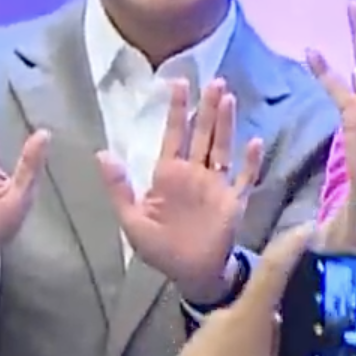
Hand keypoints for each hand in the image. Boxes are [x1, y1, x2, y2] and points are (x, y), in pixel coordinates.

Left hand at [98, 78, 262, 302]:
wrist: (189, 275)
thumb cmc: (160, 248)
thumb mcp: (131, 220)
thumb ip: (118, 187)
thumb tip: (101, 153)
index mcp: (169, 175)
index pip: (173, 135)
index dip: (176, 110)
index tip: (178, 82)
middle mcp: (194, 173)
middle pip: (202, 134)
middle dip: (207, 108)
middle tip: (214, 81)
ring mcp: (216, 186)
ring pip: (222, 147)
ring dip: (226, 124)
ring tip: (228, 98)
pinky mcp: (233, 202)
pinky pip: (244, 178)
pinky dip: (250, 162)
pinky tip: (254, 143)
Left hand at [145, 224, 340, 355]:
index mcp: (249, 315)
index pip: (275, 265)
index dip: (294, 243)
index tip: (313, 228)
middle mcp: (227, 314)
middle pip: (266, 296)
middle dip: (292, 302)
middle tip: (321, 312)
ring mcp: (209, 331)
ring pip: (251, 320)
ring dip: (274, 331)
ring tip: (298, 353)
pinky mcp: (198, 350)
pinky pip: (235, 336)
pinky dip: (255, 344)